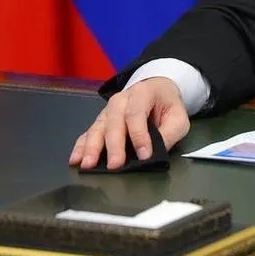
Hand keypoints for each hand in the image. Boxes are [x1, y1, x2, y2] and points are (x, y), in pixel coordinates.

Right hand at [68, 77, 190, 169]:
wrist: (157, 90)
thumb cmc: (167, 105)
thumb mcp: (178, 117)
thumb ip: (170, 133)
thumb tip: (155, 152)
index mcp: (142, 93)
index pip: (137, 114)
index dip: (140, 135)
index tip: (144, 155)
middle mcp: (120, 100)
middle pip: (114, 122)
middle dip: (114, 145)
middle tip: (114, 165)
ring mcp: (108, 110)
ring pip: (98, 127)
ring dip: (92, 147)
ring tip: (88, 164)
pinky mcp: (101, 121)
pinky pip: (88, 133)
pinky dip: (81, 146)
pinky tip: (75, 159)